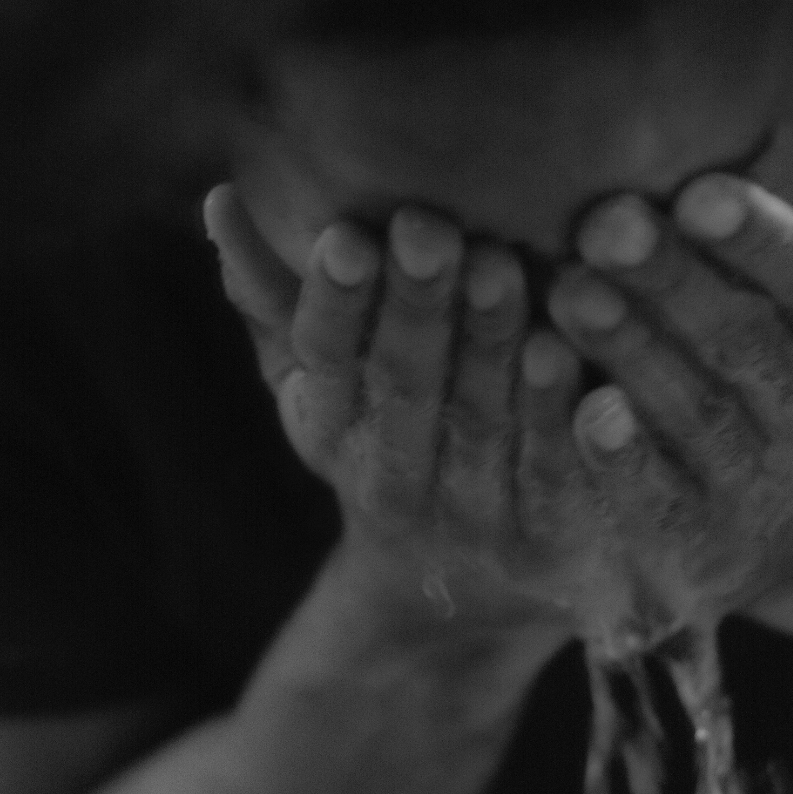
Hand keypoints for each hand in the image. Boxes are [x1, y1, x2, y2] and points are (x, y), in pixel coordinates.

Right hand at [203, 188, 628, 628]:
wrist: (456, 595)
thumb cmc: (383, 441)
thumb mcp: (317, 383)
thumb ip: (273, 297)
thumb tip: (219, 198)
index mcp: (329, 429)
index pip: (325, 361)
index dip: (335, 304)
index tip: (346, 237)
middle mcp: (392, 480)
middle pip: (403, 386)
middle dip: (415, 307)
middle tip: (430, 230)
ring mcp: (469, 518)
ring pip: (478, 425)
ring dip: (488, 349)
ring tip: (502, 268)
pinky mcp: (544, 545)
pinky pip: (553, 479)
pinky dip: (561, 420)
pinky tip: (573, 355)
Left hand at [544, 31, 792, 628]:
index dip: (757, 237)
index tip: (699, 190)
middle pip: (738, 339)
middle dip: (671, 282)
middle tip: (601, 223)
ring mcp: (756, 477)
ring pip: (692, 413)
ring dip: (632, 354)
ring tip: (565, 294)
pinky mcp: (703, 539)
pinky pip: (659, 500)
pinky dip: (622, 464)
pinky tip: (580, 412)